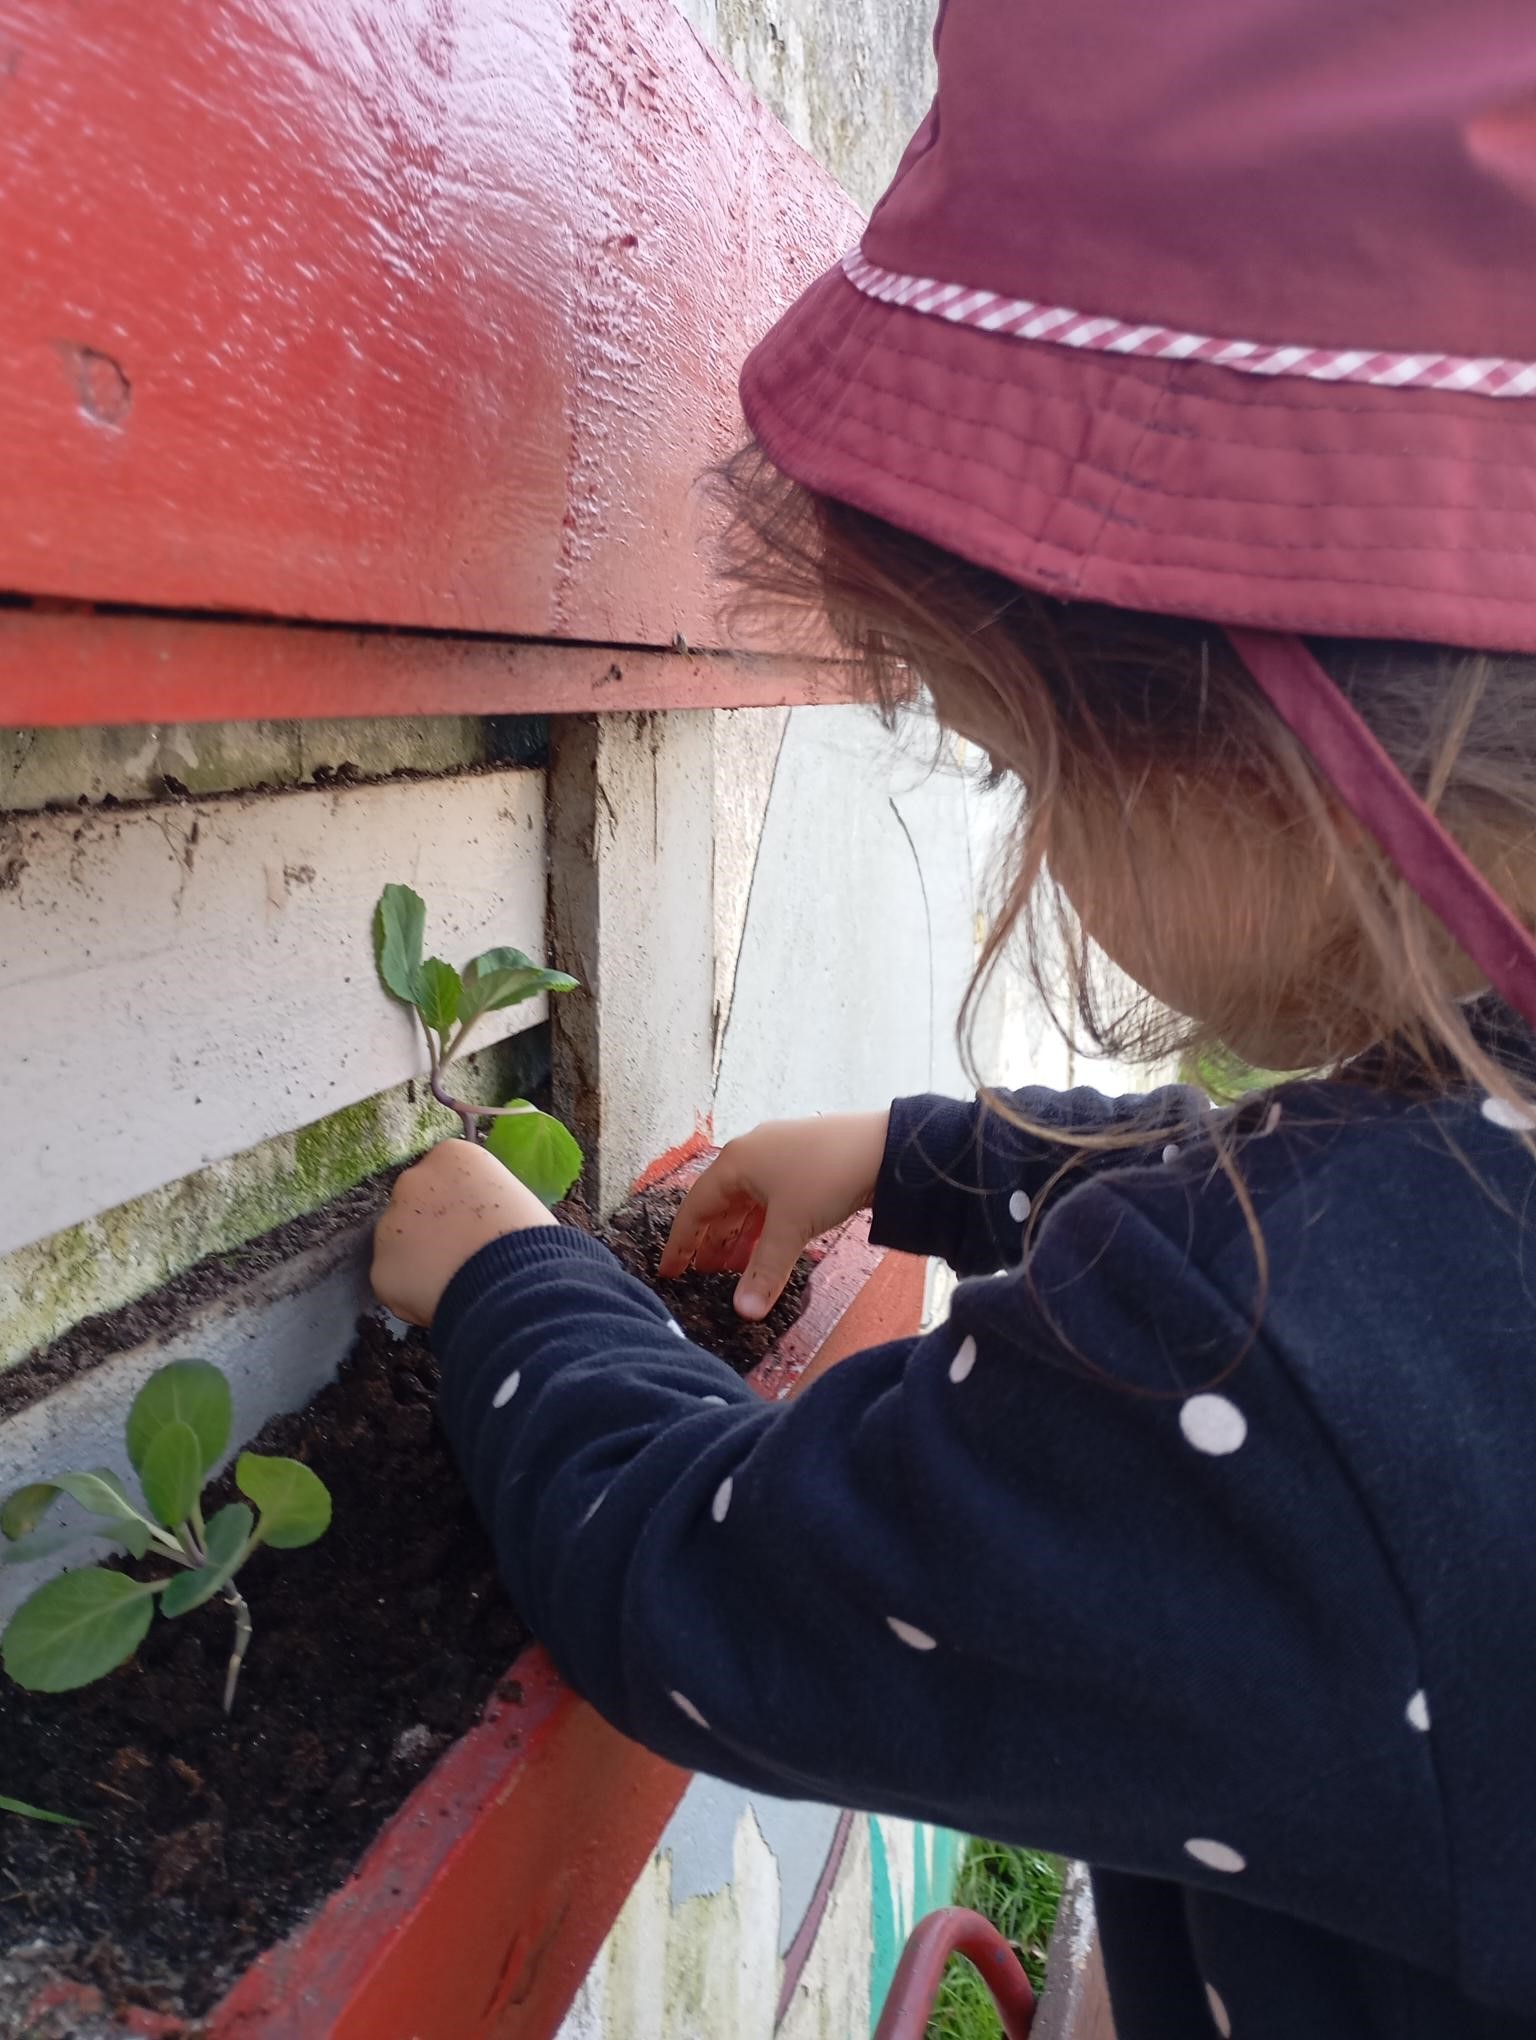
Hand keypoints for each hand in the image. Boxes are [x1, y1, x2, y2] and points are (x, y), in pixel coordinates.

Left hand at [372, 1139, 556, 1326]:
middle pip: (415, 1206)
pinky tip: (443, 1302)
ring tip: (456, 1284)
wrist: (517, 1284)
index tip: (475, 1226)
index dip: (459, 1205)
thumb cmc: (531, 1240)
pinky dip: (412, 1296)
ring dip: (419, 1263)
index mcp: (451, 1157)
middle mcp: (412, 1181)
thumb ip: (481, 1199)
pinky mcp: (382, 1270)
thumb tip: (475, 1220)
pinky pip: (395, 1284)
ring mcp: (390, 1226)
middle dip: (431, 1230)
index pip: (444, 1176)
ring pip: (400, 1246)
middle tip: (462, 1256)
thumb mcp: (513, 1198)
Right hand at [659, 1112, 888, 1318]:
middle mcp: (752, 1155)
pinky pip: (771, 1202)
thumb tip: (744, 1313)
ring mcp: (779, 1158)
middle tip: (700, 1276)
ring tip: (731, 1270)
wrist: (885, 1147)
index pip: (695, 1207)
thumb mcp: (790, 1227)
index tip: (669, 1271)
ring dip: (738, 1237)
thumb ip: (764, 1271)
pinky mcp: (804, 1166)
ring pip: (748, 1204)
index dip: (681, 1242)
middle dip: (710, 1242)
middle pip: (720, 1204)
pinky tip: (766, 1248)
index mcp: (736, 1162)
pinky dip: (763, 1228)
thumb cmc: (826, 1177)